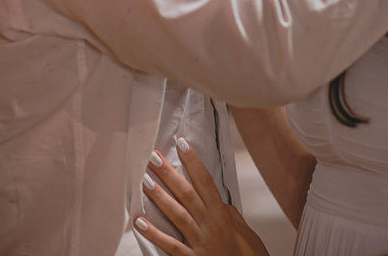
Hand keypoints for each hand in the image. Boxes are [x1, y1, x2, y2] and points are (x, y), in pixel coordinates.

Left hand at [136, 138, 269, 255]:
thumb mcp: (244, 231)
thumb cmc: (248, 255)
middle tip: (153, 156)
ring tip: (145, 181)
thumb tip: (219, 201)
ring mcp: (200, 243)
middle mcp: (210, 225)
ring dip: (160, 197)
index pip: (206, 182)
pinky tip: (140, 222)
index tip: (182, 143)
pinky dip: (155, 234)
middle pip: (187, 194)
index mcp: (222, 215)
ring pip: (178, 216)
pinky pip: (171, 246)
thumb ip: (230, 214)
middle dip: (170, 174)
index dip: (194, 162)